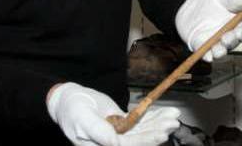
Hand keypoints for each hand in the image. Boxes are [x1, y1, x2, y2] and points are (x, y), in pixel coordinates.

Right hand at [47, 82, 179, 145]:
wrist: (68, 100)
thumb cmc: (71, 108)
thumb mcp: (81, 118)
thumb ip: (97, 131)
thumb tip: (114, 143)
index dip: (145, 141)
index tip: (160, 133)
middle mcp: (113, 144)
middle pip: (139, 140)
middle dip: (157, 131)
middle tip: (173, 122)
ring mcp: (119, 135)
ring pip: (143, 131)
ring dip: (159, 123)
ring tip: (173, 116)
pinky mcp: (122, 125)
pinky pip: (140, 122)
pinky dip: (153, 116)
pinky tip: (165, 112)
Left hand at [175, 0, 241, 61]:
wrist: (189, 4)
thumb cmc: (210, 1)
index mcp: (237, 24)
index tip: (240, 32)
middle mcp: (228, 35)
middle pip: (233, 43)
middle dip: (231, 42)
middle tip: (226, 39)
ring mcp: (215, 42)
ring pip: (220, 51)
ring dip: (220, 52)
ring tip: (218, 51)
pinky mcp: (201, 46)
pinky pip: (205, 54)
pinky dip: (206, 56)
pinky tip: (208, 56)